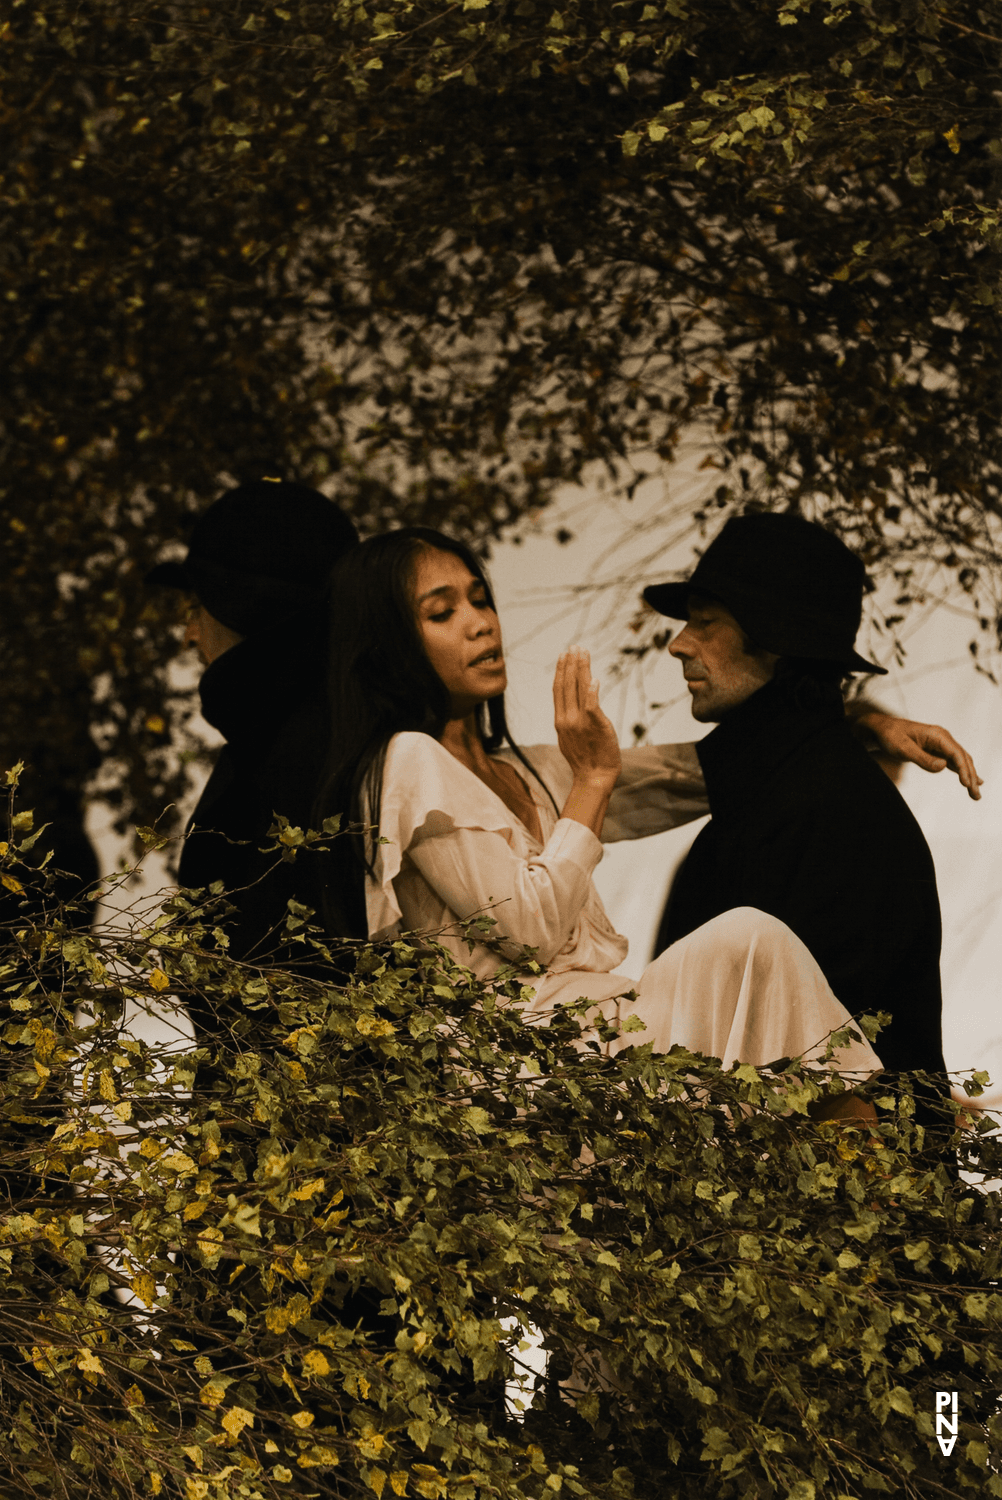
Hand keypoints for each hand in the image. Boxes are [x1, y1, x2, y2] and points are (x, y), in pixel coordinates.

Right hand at [553, 648, 621, 789]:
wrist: (593, 778)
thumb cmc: (586, 761)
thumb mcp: (570, 738)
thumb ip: (571, 721)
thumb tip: (573, 710)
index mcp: (560, 720)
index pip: (559, 689)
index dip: (561, 670)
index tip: (564, 655)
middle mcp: (567, 718)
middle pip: (567, 684)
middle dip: (570, 663)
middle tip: (574, 646)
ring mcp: (580, 722)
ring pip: (578, 689)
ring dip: (580, 669)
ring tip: (582, 653)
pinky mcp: (595, 726)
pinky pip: (592, 705)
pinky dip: (592, 691)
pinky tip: (594, 679)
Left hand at [861, 712, 982, 800]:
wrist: (882, 729)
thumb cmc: (890, 736)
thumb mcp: (903, 749)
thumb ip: (922, 758)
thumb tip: (943, 766)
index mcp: (937, 735)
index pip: (956, 753)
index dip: (963, 769)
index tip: (967, 784)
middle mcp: (943, 738)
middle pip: (962, 758)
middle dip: (971, 777)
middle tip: (976, 796)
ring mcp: (941, 744)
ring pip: (960, 761)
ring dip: (969, 776)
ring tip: (976, 795)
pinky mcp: (937, 750)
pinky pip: (954, 762)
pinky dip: (962, 772)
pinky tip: (970, 782)